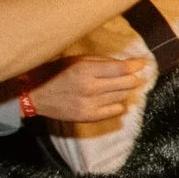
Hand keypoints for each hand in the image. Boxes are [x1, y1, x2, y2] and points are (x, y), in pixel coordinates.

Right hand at [27, 57, 147, 121]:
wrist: (34, 96)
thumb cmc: (54, 73)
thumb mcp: (74, 60)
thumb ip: (100, 61)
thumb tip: (128, 63)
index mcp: (84, 70)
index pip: (120, 68)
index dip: (136, 65)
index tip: (144, 63)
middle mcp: (90, 88)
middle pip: (127, 83)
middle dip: (132, 78)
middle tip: (131, 75)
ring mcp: (90, 104)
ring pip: (123, 96)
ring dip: (124, 90)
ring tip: (116, 85)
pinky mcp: (90, 117)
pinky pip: (117, 110)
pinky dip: (118, 103)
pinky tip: (110, 98)